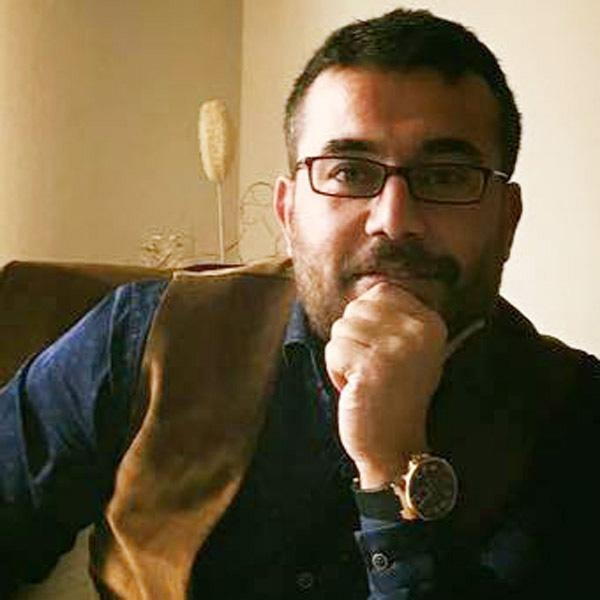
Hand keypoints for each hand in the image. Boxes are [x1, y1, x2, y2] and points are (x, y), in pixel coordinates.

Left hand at [325, 282, 446, 488]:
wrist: (394, 445)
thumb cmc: (392, 394)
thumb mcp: (407, 349)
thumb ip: (392, 317)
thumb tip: (369, 286)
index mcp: (430, 322)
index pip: (380, 292)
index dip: (367, 321)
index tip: (382, 351)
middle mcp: (418, 331)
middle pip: (355, 309)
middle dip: (353, 340)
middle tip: (372, 369)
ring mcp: (397, 348)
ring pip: (341, 329)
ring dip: (343, 357)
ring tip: (365, 380)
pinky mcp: (373, 366)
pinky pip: (333, 350)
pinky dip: (336, 372)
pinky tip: (357, 390)